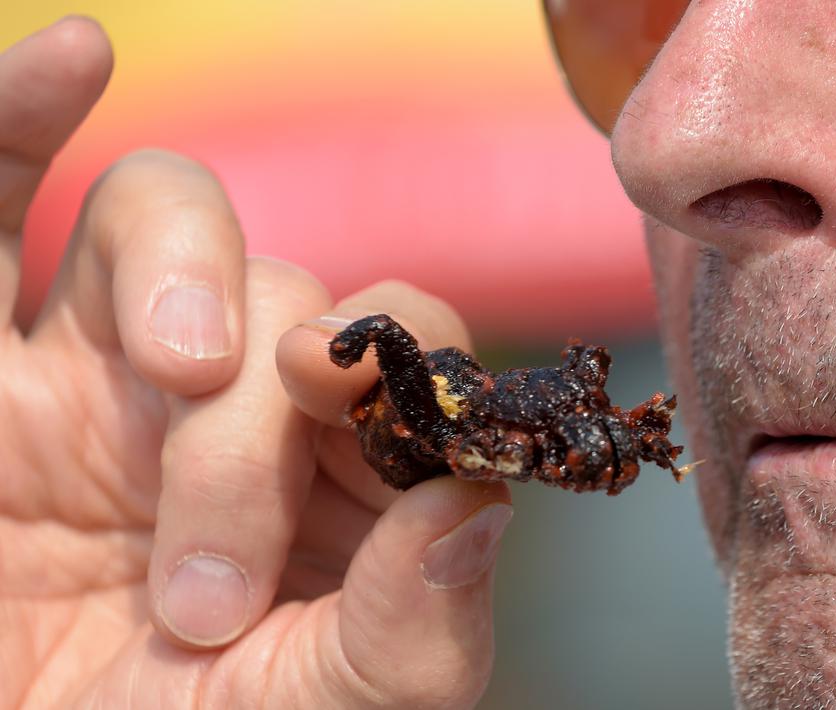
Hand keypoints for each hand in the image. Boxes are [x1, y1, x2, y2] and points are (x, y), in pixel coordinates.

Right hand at [1, 18, 510, 708]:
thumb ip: (411, 634)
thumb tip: (476, 510)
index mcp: (335, 473)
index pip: (407, 360)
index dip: (402, 372)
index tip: (372, 431)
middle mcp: (233, 397)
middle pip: (287, 301)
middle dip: (259, 430)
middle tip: (206, 588)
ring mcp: (104, 363)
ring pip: (165, 219)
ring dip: (183, 273)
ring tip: (176, 374)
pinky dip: (21, 118)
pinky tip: (73, 54)